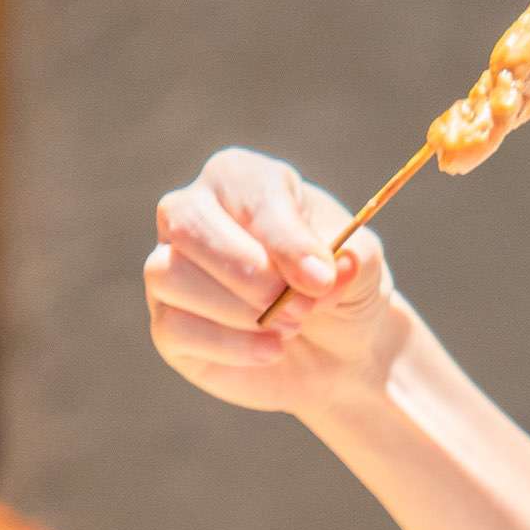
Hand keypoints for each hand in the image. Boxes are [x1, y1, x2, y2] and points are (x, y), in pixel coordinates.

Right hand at [145, 147, 409, 415]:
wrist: (336, 349)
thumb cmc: (340, 286)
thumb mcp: (362, 264)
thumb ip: (351, 256)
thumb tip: (326, 270)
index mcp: (241, 179)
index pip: (247, 190)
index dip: (283, 237)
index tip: (321, 279)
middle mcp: (194, 212)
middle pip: (188, 224)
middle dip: (248, 273)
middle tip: (302, 309)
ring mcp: (170, 267)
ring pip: (168, 274)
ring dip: (236, 310)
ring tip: (290, 328)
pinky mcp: (167, 322)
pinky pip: (173, 326)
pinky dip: (228, 345)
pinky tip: (270, 351)